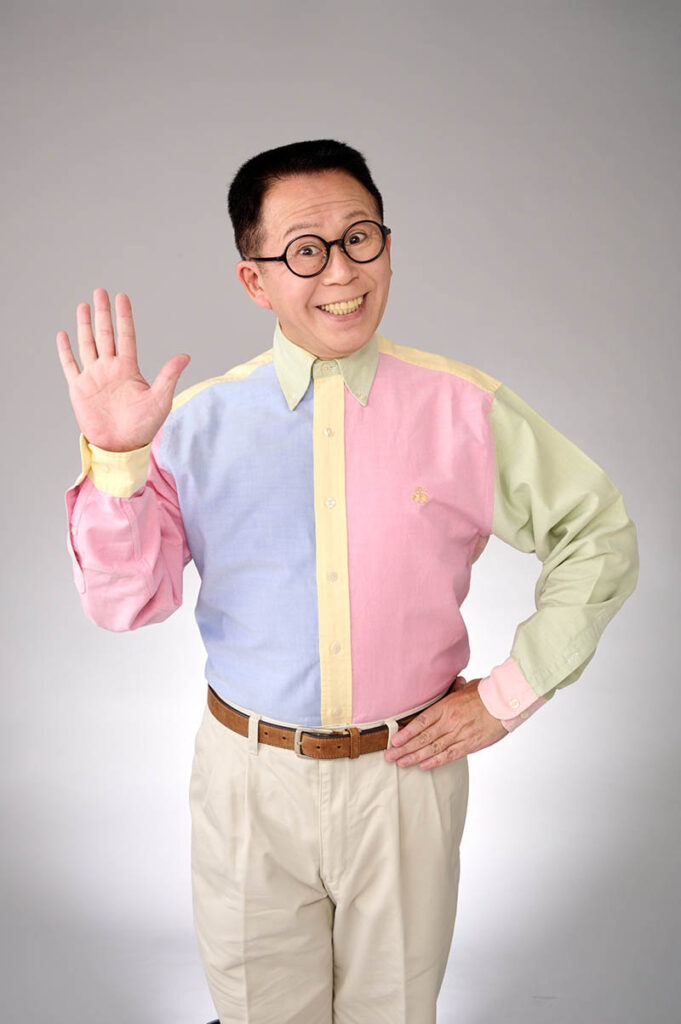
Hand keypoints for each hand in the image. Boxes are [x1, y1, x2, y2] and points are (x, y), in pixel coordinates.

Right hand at [56, 288, 189, 450]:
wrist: (122, 446)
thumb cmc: (143, 426)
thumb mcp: (160, 399)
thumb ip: (169, 375)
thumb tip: (186, 356)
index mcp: (128, 369)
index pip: (126, 335)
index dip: (124, 316)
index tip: (122, 297)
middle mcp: (110, 369)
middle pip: (104, 334)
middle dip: (102, 313)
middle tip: (100, 291)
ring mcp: (94, 377)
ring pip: (87, 345)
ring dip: (85, 325)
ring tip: (84, 306)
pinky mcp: (79, 389)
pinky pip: (70, 365)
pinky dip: (65, 351)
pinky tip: (63, 334)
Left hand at [384, 676, 507, 769]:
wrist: (506, 703)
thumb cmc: (486, 693)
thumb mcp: (465, 686)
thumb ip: (453, 689)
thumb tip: (450, 684)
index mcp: (446, 706)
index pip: (421, 722)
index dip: (406, 733)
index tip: (394, 741)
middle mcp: (450, 722)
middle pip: (423, 738)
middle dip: (404, 749)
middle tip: (389, 756)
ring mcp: (460, 734)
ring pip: (433, 749)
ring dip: (415, 757)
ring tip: (401, 763)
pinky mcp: (470, 744)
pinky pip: (450, 755)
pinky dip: (436, 762)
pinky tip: (423, 766)